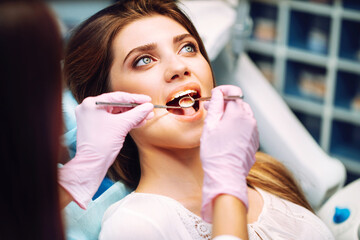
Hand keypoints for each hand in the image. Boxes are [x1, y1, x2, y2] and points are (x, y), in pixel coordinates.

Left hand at [58, 91, 153, 208]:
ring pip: (116, 113)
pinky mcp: (96, 126)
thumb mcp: (122, 125)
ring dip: (132, 115)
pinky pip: (113, 120)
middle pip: (117, 104)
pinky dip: (125, 121)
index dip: (135, 98)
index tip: (147, 100)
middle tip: (148, 109)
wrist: (92, 164)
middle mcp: (89, 108)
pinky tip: (139, 122)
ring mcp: (92, 117)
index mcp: (91, 104)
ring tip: (147, 116)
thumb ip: (137, 113)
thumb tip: (148, 107)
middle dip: (135, 108)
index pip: (118, 97)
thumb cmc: (102, 144)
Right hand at [200, 85, 258, 222]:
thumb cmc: (215, 152)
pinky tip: (226, 133)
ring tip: (218, 122)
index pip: (233, 94)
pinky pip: (246, 127)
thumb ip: (216, 106)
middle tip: (212, 108)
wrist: (226, 174)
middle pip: (239, 104)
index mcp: (238, 114)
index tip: (215, 94)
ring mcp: (254, 131)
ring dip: (232, 114)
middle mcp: (250, 120)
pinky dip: (237, 125)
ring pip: (244, 115)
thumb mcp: (210, 126)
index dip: (222, 92)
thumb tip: (218, 93)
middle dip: (226, 104)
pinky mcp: (254, 141)